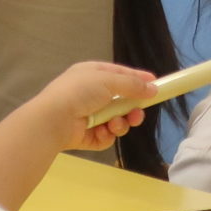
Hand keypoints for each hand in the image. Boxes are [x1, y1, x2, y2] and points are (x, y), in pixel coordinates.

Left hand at [32, 61, 157, 151]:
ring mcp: (89, 116)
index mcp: (92, 75)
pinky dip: (108, 134)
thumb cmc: (80, 92)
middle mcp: (90, 94)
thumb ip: (132, 84)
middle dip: (132, 108)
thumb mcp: (108, 80)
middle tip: (138, 114)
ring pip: (117, 119)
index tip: (156, 84)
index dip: (137, 79)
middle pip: (121, 101)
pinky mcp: (87, 135)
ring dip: (121, 122)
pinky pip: (107, 135)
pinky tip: (104, 132)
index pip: (119, 75)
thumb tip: (153, 88)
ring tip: (117, 124)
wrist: (54, 119)